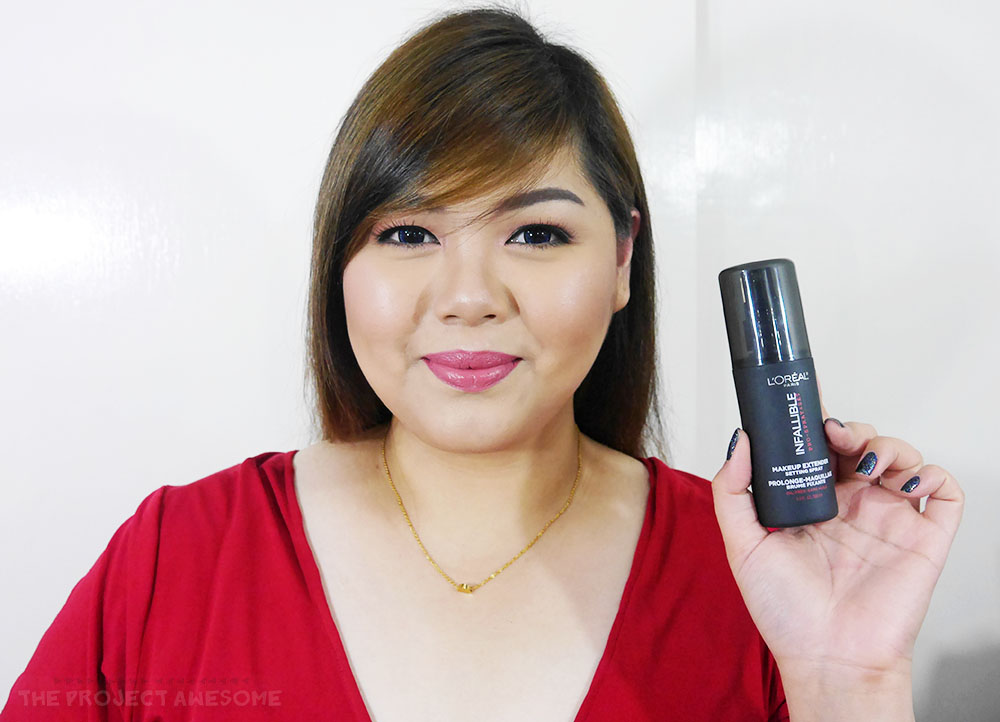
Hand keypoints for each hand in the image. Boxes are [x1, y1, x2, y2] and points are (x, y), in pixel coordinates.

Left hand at [711, 378, 964, 680]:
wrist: (826, 657)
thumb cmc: (784, 610)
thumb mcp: (742, 545)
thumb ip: (732, 490)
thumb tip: (740, 439)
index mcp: (814, 502)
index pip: (820, 449)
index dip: (817, 423)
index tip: (806, 406)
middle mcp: (853, 505)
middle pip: (862, 443)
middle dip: (851, 428)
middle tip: (834, 435)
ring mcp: (891, 518)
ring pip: (903, 457)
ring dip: (889, 445)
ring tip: (867, 464)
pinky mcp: (924, 537)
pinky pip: (945, 491)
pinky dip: (934, 473)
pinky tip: (905, 482)